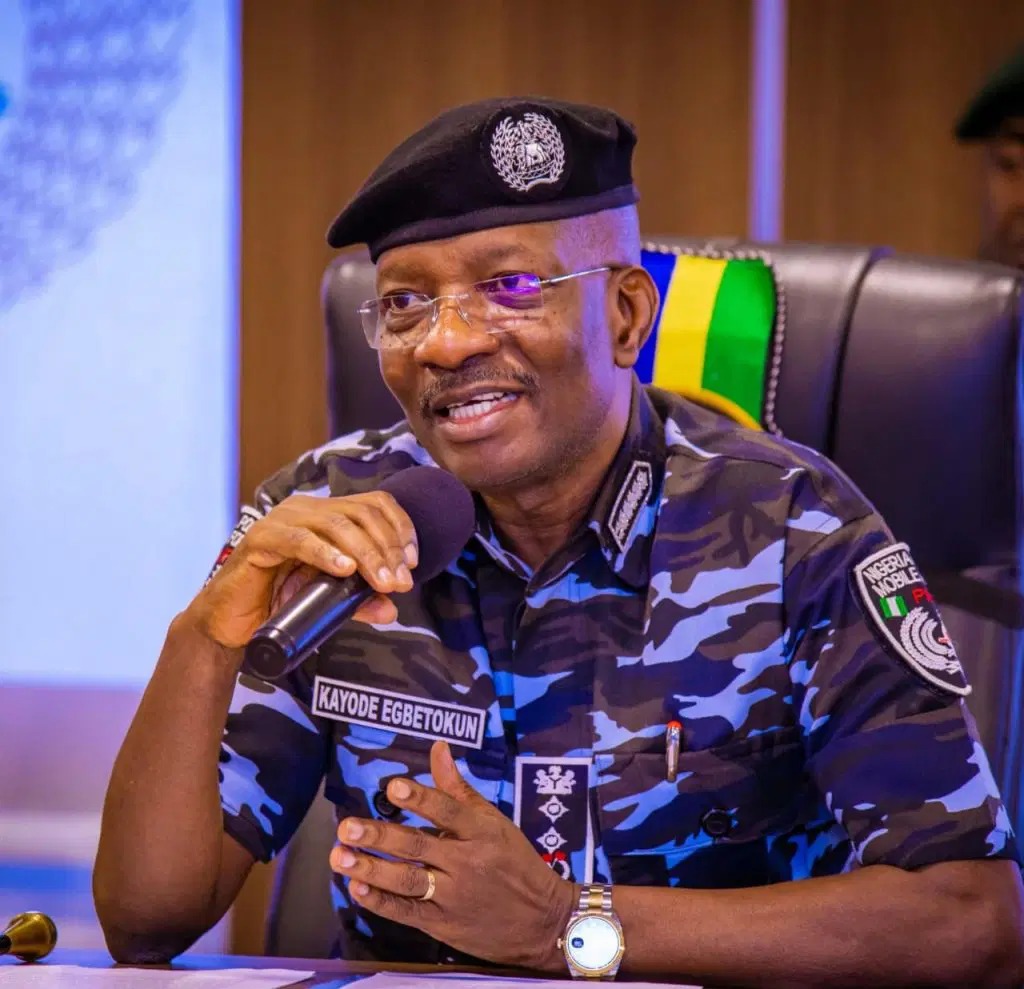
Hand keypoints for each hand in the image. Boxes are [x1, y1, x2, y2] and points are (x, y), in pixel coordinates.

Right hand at [184, 491, 419, 648]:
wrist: (233, 624)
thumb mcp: (330, 601)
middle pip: (361, 513)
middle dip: (387, 548)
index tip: (412, 563)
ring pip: (336, 524)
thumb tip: (392, 609)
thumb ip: (359, 600)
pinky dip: (325, 554)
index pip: (374, 504)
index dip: (400, 528)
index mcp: (325, 513)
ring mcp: (281, 520)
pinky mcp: (260, 540)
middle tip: (400, 582)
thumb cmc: (280, 604)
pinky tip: (344, 570)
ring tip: (381, 582)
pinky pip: (299, 540)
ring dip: (365, 553)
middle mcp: (305, 508)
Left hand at [329, 741, 576, 971]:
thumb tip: (437, 747)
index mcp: (482, 832)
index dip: (420, 798)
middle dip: (380, 836)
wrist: (543, 922)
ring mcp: (453, 896)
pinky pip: (407, 912)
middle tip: (347, 827)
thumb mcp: (493, 822)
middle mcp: (466, 863)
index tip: (392, 786)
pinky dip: (381, 901)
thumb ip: (458, 789)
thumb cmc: (514, 862)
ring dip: (371, 869)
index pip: (448, 812)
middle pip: (419, 847)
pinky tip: (357, 888)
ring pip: (408, 881)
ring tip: (339, 856)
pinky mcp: (443, 925)